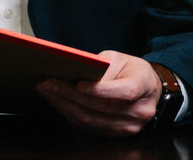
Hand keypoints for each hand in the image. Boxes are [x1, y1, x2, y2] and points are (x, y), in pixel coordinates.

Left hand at [38, 51, 161, 135]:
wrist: (146, 89)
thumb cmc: (129, 70)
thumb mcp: (118, 59)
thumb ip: (101, 65)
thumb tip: (74, 72)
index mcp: (144, 86)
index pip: (124, 92)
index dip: (100, 90)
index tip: (78, 84)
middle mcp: (140, 110)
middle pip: (101, 107)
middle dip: (70, 94)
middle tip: (47, 83)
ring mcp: (130, 125)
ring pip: (91, 119)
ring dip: (64, 105)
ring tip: (46, 91)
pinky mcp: (117, 133)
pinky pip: (89, 125)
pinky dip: (69, 113)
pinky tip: (57, 101)